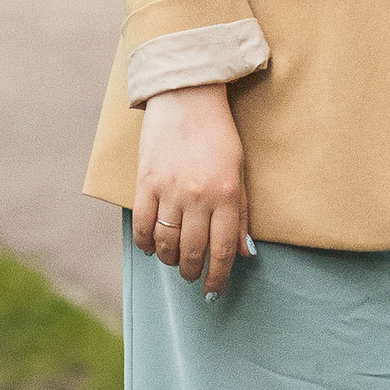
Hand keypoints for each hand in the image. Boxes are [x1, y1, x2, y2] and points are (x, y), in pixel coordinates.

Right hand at [132, 84, 249, 291]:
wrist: (187, 98)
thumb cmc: (218, 135)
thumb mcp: (239, 173)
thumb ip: (240, 214)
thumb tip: (245, 252)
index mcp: (226, 195)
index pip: (223, 250)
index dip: (218, 276)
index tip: (214, 291)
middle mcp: (198, 197)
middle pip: (192, 251)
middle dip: (191, 272)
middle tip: (191, 276)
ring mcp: (170, 190)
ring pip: (166, 243)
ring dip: (169, 260)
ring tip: (172, 261)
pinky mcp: (146, 181)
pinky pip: (144, 224)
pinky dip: (146, 242)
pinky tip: (150, 247)